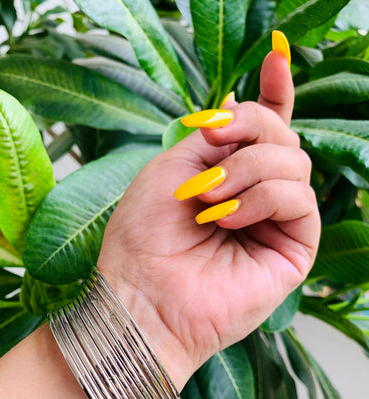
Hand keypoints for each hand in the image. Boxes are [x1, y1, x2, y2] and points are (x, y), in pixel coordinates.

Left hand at [97, 52, 320, 389]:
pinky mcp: (293, 249)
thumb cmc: (144, 237)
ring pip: (295, 163)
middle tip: (210, 139)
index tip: (278, 55)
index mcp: (228, 176)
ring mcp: (276, 223)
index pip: (266, 130)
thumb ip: (214, 139)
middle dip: (249, 127)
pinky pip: (301, 200)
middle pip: (283, 136)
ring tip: (209, 200)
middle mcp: (256, 196)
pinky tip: (227, 219)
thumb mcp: (171, 167)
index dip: (276, 93)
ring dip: (249, 169)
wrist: (142, 297)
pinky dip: (263, 198)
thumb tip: (238, 110)